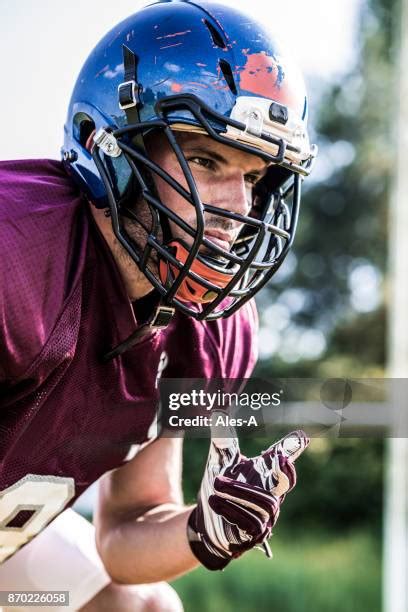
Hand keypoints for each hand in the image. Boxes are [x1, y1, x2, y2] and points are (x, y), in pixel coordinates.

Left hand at [187, 415, 308, 569]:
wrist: (205, 519)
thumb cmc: (219, 486)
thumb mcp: (219, 461)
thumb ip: (223, 439)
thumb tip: (217, 412)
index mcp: (266, 473)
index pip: (284, 459)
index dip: (293, 449)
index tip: (301, 436)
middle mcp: (272, 494)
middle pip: (286, 483)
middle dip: (283, 471)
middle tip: (279, 458)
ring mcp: (267, 516)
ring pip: (265, 502)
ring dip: (239, 491)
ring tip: (217, 482)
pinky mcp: (255, 534)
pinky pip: (252, 522)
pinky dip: (232, 509)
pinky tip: (214, 501)